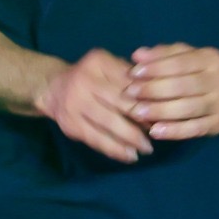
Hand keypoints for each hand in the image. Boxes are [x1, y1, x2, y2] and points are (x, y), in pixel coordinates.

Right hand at [35, 49, 153, 162]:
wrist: (52, 87)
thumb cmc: (92, 77)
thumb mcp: (109, 66)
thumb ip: (131, 76)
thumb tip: (160, 99)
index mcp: (98, 63)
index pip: (129, 82)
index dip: (149, 98)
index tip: (166, 110)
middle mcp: (84, 81)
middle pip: (120, 103)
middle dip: (143, 119)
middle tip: (159, 130)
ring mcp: (75, 103)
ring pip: (109, 124)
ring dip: (132, 138)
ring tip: (148, 148)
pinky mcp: (70, 124)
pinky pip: (97, 140)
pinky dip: (116, 150)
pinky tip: (130, 156)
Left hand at [127, 43, 218, 140]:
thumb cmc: (200, 68)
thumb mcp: (186, 54)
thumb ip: (162, 54)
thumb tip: (138, 55)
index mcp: (210, 59)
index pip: (179, 63)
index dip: (155, 68)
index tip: (133, 73)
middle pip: (182, 87)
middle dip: (153, 90)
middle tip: (130, 93)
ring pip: (187, 109)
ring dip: (159, 111)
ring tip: (137, 112)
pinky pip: (194, 129)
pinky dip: (173, 131)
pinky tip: (155, 131)